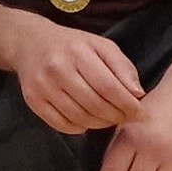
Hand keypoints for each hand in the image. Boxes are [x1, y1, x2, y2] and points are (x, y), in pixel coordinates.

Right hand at [9, 17, 146, 135]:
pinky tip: (86, 119)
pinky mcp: (33, 100)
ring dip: (100, 124)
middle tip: (126, 118)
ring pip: (79, 118)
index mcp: (78, 52)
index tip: (141, 114)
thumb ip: (122, 67)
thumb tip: (137, 95)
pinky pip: (62, 125)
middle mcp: (57, 69)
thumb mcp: (101, 46)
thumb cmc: (72, 45)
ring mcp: (43, 86)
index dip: (128, 105)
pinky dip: (79, 128)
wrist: (29, 42)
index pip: (109, 87)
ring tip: (108, 118)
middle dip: (116, 116)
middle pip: (95, 105)